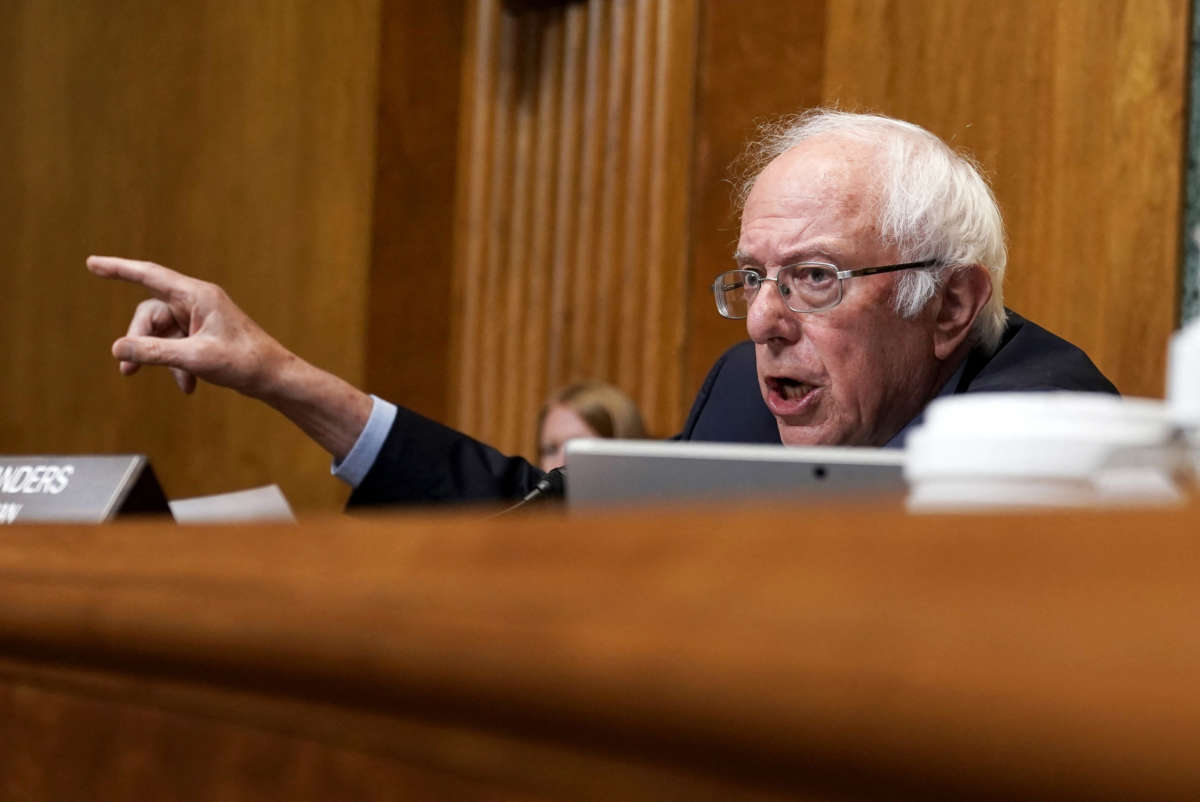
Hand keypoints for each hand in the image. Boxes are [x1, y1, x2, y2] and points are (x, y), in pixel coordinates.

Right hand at [86, 255, 287, 398]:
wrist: (275, 377)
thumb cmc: (244, 362)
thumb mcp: (194, 358)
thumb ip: (154, 352)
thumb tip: (117, 349)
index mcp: (197, 295)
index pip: (149, 275)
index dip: (119, 269)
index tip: (92, 263)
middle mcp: (197, 302)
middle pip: (151, 314)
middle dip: (139, 341)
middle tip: (128, 371)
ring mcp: (201, 319)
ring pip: (162, 333)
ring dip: (161, 358)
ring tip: (176, 383)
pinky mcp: (204, 336)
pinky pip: (177, 345)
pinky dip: (178, 366)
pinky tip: (189, 387)